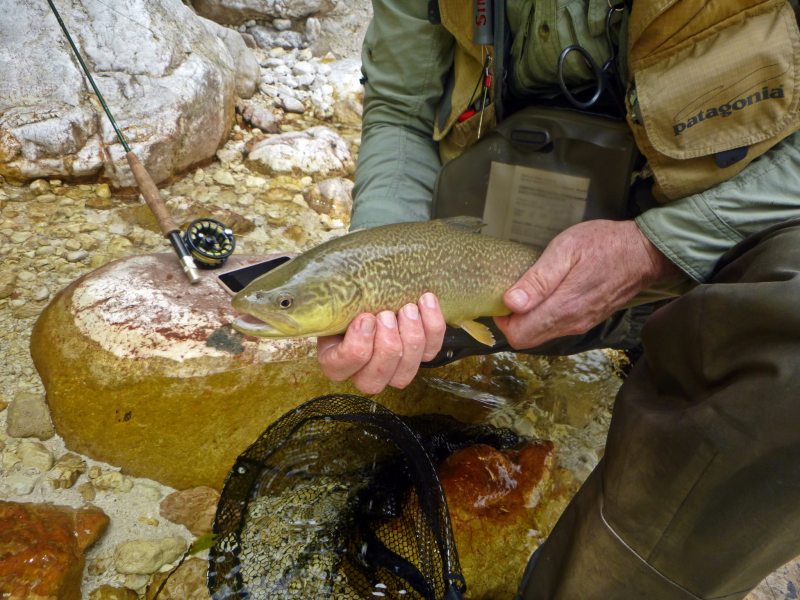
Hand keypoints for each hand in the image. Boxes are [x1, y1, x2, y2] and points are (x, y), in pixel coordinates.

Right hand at [316, 292, 446, 394]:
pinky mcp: (420, 357)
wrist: (379, 287)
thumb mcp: (338, 296)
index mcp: (334, 360)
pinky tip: (426, 300)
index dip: (357, 345)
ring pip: (405, 373)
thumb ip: (336, 300)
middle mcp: (363, 373)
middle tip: (387, 315)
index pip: (340, 367)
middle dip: (386, 345)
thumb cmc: (352, 293)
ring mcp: (394, 370)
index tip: (366, 317)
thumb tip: (345, 298)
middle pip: (374, 380)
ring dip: (410, 337)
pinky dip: (432, 327)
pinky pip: (431, 352)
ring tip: (408, 308)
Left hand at [494, 220, 680, 349]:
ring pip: (542, 334)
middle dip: (513, 321)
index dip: (503, 320)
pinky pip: (557, 327)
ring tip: (529, 289)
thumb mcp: (566, 250)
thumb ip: (538, 279)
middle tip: (513, 291)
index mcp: (562, 308)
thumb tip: (511, 303)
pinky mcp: (587, 319)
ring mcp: (580, 324)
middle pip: (527, 339)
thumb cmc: (604, 245)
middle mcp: (571, 323)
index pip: (518, 336)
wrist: (644, 252)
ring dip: (528, 318)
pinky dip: (544, 315)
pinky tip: (547, 293)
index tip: (503, 297)